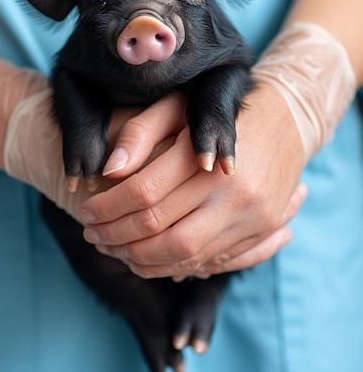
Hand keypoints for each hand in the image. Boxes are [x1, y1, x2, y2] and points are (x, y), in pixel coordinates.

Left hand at [81, 83, 306, 278]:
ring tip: (113, 249)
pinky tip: (147, 257)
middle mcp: (232, 191)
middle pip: (160, 230)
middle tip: (92, 234)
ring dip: (139, 258)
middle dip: (115, 238)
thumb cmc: (219, 110)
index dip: (107, 207)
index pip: (143, 193)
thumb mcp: (178, 106)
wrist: (286, 119)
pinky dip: (172, 265)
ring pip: (183, 255)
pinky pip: (210, 261)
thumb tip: (108, 172)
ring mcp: (252, 215)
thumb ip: (140, 134)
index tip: (86, 210)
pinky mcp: (262, 230)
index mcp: (205, 156)